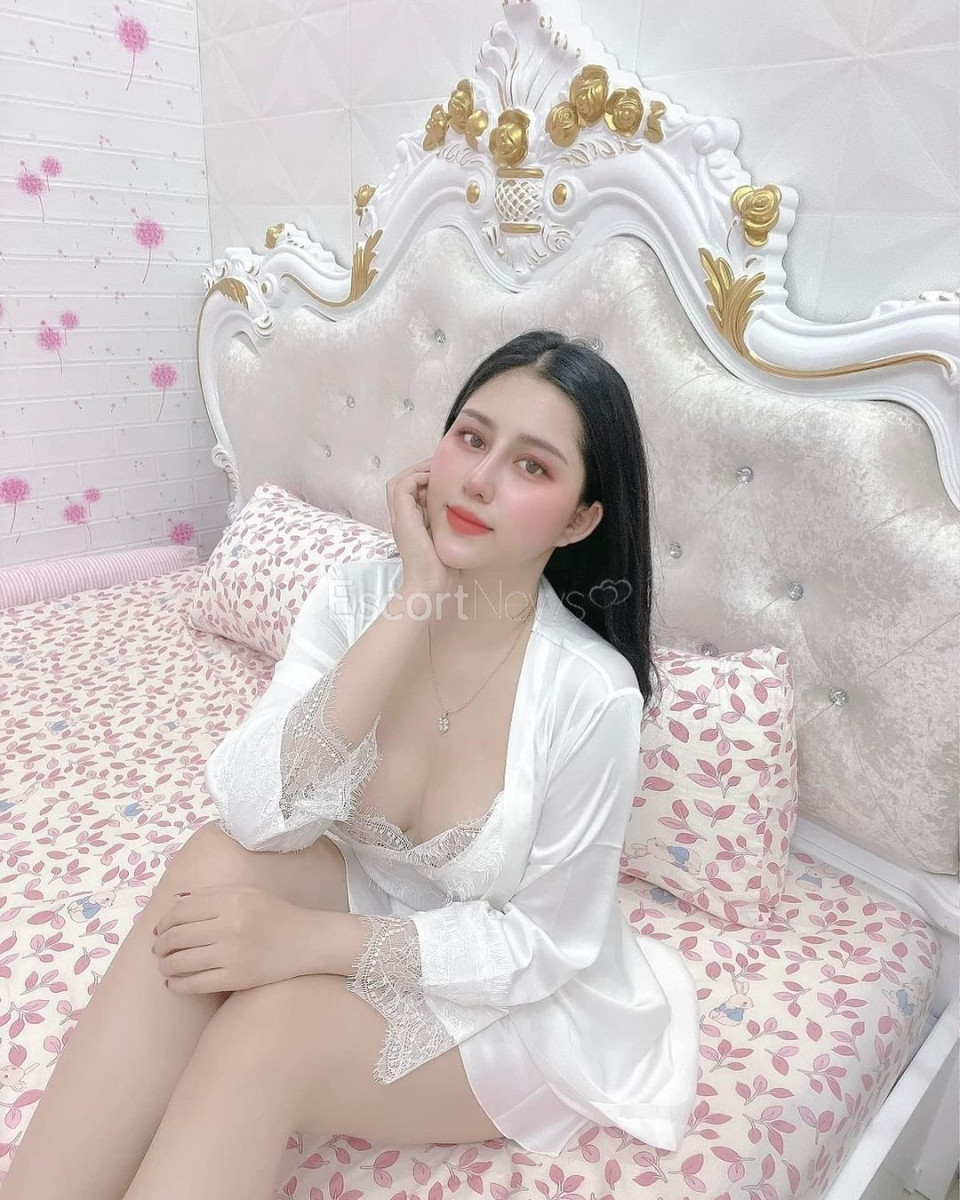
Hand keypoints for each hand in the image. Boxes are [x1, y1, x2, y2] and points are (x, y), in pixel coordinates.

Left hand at [152, 885, 314, 993]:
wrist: (306, 940)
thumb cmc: (275, 913)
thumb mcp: (246, 893)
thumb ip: (210, 894)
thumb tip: (173, 902)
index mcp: (230, 901)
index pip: (181, 912)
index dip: (163, 922)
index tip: (159, 929)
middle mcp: (229, 926)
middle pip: (177, 936)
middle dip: (161, 944)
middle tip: (158, 949)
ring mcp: (232, 954)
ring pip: (182, 961)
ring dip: (166, 965)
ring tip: (164, 965)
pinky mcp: (236, 978)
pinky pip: (196, 983)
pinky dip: (178, 984)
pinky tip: (173, 983)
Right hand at [385, 455, 459, 599]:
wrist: (431, 585)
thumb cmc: (444, 568)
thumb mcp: (450, 538)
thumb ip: (453, 523)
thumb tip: (473, 509)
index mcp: (412, 523)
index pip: (413, 492)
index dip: (427, 480)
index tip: (448, 475)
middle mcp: (403, 518)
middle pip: (403, 483)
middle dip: (421, 471)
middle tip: (442, 466)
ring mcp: (400, 517)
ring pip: (399, 481)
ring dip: (418, 471)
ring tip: (438, 469)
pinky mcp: (402, 517)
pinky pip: (403, 485)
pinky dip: (417, 477)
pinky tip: (437, 481)